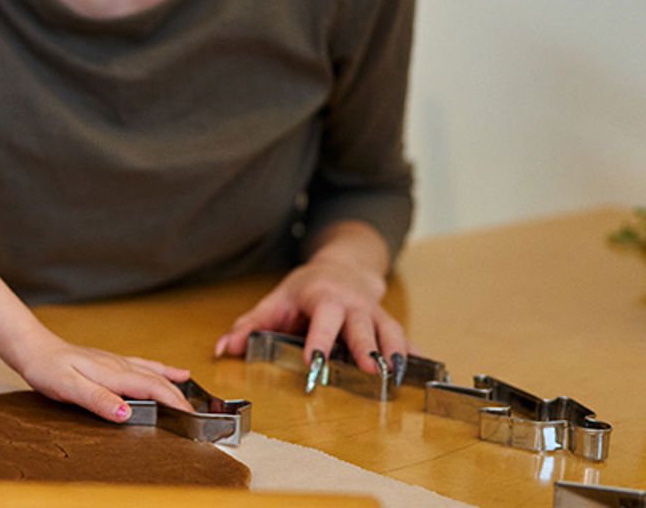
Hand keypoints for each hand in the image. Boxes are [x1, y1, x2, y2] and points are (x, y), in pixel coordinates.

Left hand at [6, 331, 193, 422]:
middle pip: (157, 381)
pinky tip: (171, 370)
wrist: (33, 348)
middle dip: (180, 396)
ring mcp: (115, 362)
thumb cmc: (47, 368)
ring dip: (174, 382)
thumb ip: (98, 400)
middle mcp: (119, 365)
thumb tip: (125, 413)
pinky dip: (161, 369)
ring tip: (192, 391)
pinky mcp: (110, 361)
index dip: (174, 402)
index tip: (191, 417)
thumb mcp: (69, 388)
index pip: (153, 388)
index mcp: (113, 374)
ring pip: (153, 371)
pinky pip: (143, 365)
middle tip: (197, 415)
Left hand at [212, 253, 409, 373]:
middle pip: (362, 326)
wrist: (342, 266)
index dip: (319, 340)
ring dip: (396, 354)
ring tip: (399, 378)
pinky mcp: (388, 322)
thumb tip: (223, 349)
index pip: (322, 318)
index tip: (315, 363)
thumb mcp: (275, 302)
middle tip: (372, 372)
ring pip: (389, 332)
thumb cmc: (305, 289)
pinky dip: (414, 355)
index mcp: (323, 296)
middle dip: (367, 349)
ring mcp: (375, 312)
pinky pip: (405, 339)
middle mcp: (353, 303)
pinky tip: (422, 373)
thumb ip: (249, 325)